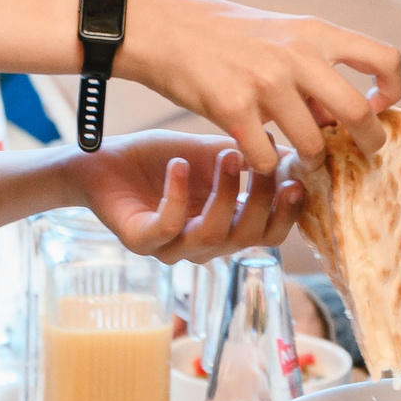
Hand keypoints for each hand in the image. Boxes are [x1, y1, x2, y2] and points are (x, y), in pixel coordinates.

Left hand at [69, 134, 304, 262]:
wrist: (102, 160)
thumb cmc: (159, 159)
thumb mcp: (210, 152)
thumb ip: (248, 156)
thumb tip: (295, 152)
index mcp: (226, 226)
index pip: (268, 234)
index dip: (286, 213)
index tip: (298, 181)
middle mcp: (203, 244)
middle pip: (246, 238)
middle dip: (262, 201)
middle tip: (265, 162)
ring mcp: (172, 248)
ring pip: (212, 235)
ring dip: (225, 194)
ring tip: (227, 155)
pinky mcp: (141, 241)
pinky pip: (168, 227)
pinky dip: (177, 196)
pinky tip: (179, 165)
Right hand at [118, 0, 400, 171]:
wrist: (166, 28)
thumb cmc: (226, 35)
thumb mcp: (280, 35)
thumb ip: (314, 70)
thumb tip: (341, 118)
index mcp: (315, 33)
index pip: (385, 58)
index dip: (392, 90)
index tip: (378, 106)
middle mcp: (296, 55)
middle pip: (358, 113)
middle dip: (367, 142)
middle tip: (359, 153)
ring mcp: (265, 82)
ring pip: (313, 146)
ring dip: (309, 161)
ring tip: (296, 157)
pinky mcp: (233, 108)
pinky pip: (267, 158)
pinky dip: (265, 164)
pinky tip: (255, 154)